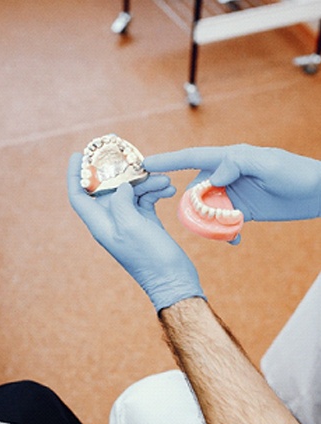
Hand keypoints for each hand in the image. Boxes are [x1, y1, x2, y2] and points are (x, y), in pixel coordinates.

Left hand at [67, 152, 204, 311]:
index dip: (75, 175)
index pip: (78, 196)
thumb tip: (122, 185)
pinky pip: (145, 199)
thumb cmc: (150, 258)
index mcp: (100, 224)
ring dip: (146, 182)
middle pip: (107, 188)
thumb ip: (120, 201)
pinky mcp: (145, 222)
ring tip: (164, 180)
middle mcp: (111, 222)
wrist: (174, 280)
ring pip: (131, 191)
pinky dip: (155, 191)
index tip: (79, 155)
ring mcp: (129, 222)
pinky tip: (169, 190)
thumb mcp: (131, 226)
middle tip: (130, 154)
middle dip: (119, 171)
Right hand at [144, 144, 320, 222]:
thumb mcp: (268, 165)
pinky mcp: (242, 210)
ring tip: (225, 232)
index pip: (192, 158)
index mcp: (229, 158)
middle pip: (196, 190)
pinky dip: (225, 232)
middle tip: (200, 221)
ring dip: (209, 224)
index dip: (167, 161)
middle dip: (192, 207)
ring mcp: (233, 194)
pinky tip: (235, 239)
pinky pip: (223, 222)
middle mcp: (227, 175)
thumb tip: (210, 178)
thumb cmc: (296, 172)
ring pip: (207, 210)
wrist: (317, 193)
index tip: (145, 165)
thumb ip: (237, 165)